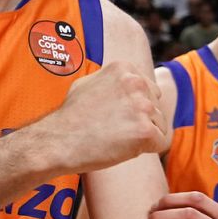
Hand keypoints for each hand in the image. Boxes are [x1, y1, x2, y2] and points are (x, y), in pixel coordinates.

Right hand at [33, 61, 166, 173]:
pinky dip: (145, 150)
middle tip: (113, 128)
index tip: (113, 115)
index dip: (133, 108)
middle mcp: (136, 83)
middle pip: (156, 107)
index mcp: (125, 68)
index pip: (149, 90)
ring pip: (159, 125)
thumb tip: (129, 79)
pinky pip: (161, 143)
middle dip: (141, 120)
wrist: (57, 142)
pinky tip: (122, 147)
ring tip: (114, 138)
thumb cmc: (69, 117)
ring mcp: (142, 107)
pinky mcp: (145, 131)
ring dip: (141, 136)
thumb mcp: (88, 83)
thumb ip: (113, 81)